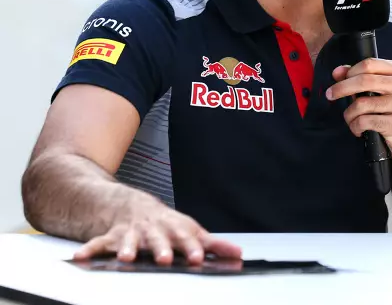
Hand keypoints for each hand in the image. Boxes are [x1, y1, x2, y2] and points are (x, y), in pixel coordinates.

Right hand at [73, 199, 241, 265]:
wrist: (134, 207)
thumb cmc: (167, 225)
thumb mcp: (192, 231)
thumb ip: (213, 245)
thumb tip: (238, 254)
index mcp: (174, 229)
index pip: (186, 238)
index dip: (192, 248)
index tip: (197, 257)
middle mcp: (154, 230)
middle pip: (158, 239)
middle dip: (161, 248)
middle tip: (164, 258)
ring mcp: (132, 232)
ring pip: (129, 240)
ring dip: (127, 248)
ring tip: (125, 258)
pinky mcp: (112, 237)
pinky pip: (98, 243)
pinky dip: (89, 250)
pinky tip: (80, 257)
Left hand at [328, 58, 391, 169]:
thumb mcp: (380, 91)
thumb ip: (359, 78)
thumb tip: (338, 72)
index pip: (370, 64)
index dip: (350, 71)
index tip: (338, 78)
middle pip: (364, 81)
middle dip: (342, 88)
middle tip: (330, 94)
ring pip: (362, 104)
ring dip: (350, 114)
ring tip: (352, 119)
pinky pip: (365, 121)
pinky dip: (355, 126)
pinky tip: (359, 129)